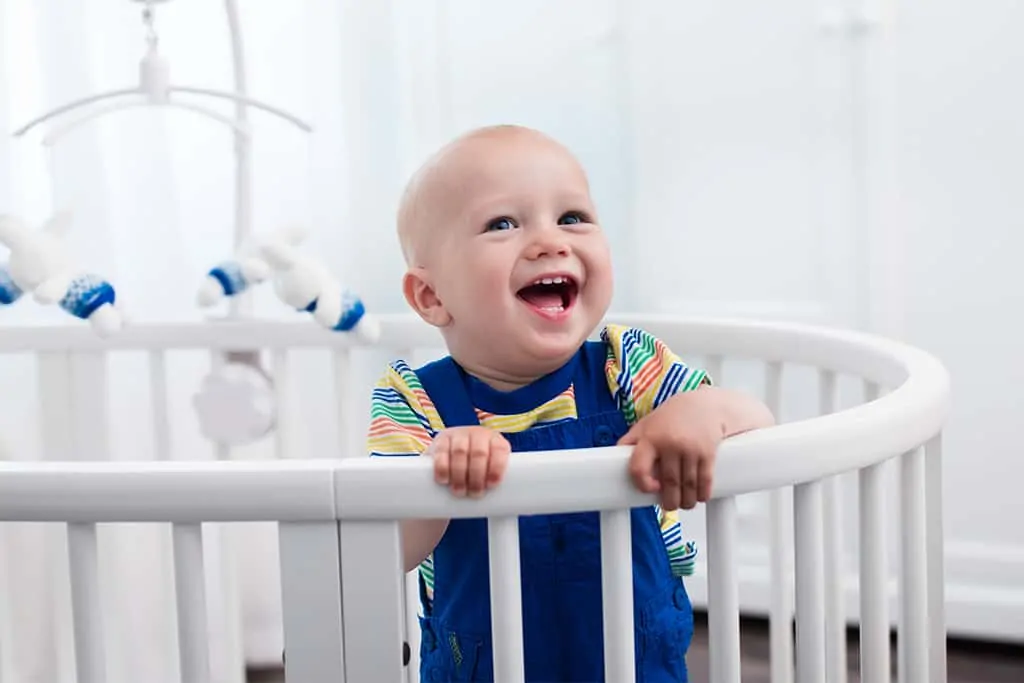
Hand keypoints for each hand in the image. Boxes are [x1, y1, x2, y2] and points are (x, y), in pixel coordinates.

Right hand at [427, 426, 510, 498]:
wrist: (449, 466)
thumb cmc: (476, 476)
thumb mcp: (488, 475)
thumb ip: (499, 487)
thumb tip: (510, 508)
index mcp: (496, 441)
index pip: (500, 449)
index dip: (497, 467)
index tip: (492, 485)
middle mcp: (478, 434)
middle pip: (479, 453)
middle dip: (477, 476)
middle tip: (475, 494)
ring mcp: (458, 435)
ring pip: (460, 452)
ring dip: (460, 475)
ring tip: (459, 492)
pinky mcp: (441, 440)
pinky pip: (441, 452)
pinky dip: (443, 468)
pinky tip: (444, 480)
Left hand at [619, 391, 724, 509]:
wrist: (703, 405)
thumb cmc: (671, 417)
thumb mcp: (646, 425)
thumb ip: (631, 443)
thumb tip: (612, 461)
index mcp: (650, 438)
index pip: (639, 468)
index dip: (643, 484)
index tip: (651, 489)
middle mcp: (670, 443)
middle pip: (669, 483)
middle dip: (670, 501)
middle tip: (670, 505)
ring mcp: (690, 449)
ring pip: (688, 486)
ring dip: (687, 501)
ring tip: (684, 504)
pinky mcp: (708, 453)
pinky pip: (705, 480)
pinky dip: (702, 494)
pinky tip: (699, 497)